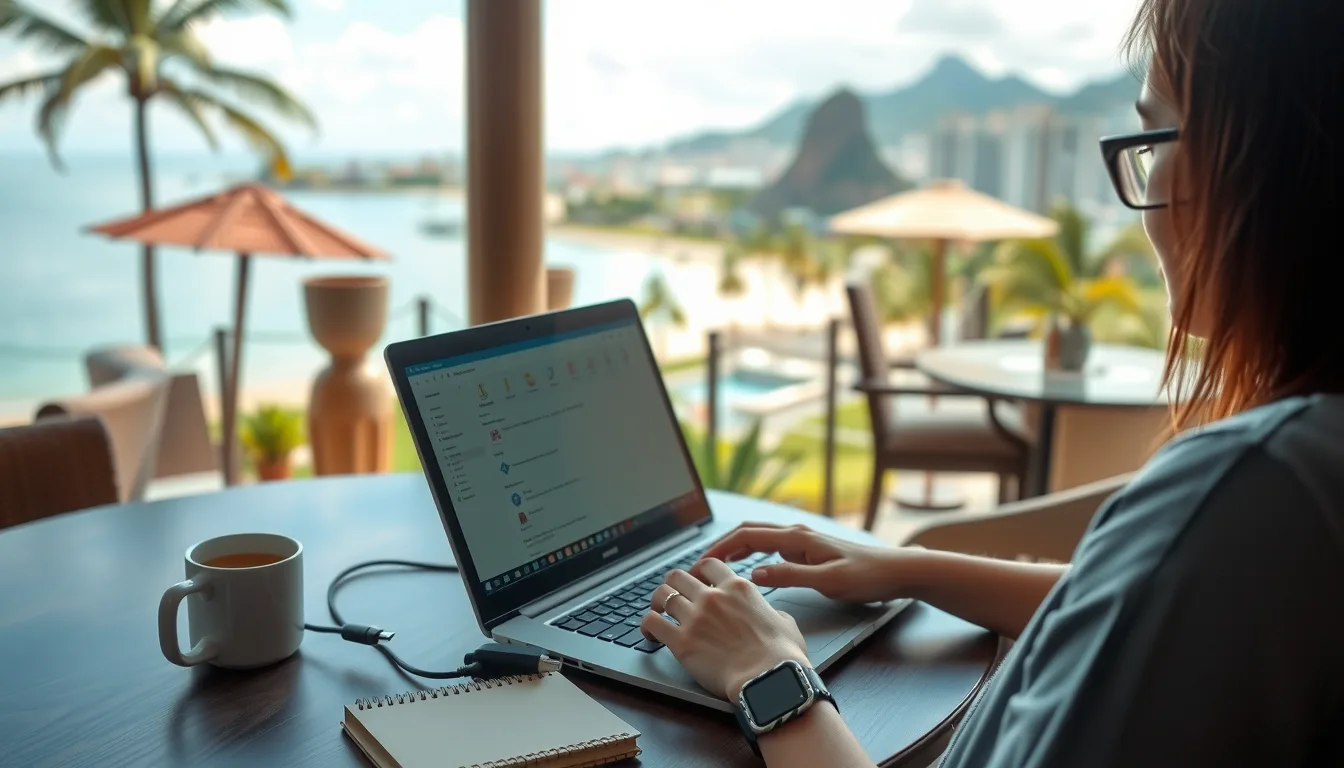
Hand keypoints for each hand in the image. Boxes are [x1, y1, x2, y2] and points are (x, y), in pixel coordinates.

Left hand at [639, 558, 807, 699]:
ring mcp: (694, 617)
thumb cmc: (781, 655)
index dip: (698, 570)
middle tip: (674, 596)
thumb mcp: (785, 622)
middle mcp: (712, 597)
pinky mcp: (681, 641)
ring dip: (657, 602)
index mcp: (738, 588)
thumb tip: (770, 615)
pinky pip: (652, 622)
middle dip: (674, 585)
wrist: (769, 679)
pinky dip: (647, 626)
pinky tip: (651, 633)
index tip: (696, 580)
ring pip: (662, 595)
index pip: (708, 564)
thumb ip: (771, 611)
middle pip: (678, 576)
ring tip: (658, 612)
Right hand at [701, 522, 908, 604]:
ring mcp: (802, 540)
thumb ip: (790, 576)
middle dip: (720, 545)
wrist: (896, 571)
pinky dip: (751, 552)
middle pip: (748, 532)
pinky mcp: (808, 550)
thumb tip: (754, 574)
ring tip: (715, 566)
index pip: (747, 536)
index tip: (700, 563)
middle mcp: (797, 534)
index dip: (720, 548)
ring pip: (758, 537)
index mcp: (798, 538)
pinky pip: (770, 546)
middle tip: (699, 564)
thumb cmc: (867, 577)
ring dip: (734, 547)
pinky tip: (747, 567)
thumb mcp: (828, 581)